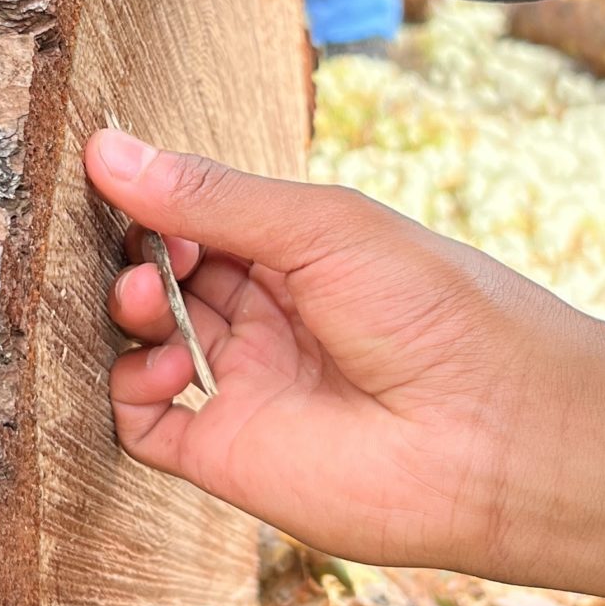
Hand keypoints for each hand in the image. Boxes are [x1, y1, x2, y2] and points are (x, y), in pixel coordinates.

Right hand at [83, 131, 604, 605]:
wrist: (496, 435)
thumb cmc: (436, 313)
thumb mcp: (323, 227)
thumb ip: (215, 196)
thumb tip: (108, 150)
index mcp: (300, 255)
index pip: (200, 216)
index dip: (161, 201)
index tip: (130, 185)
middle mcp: (269, 319)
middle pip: (166, 275)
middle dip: (138, 252)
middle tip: (150, 251)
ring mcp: (248, 386)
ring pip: (144, 342)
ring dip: (127, 313)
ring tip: (149, 301)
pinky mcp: (229, 455)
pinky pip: (143, 424)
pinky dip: (127, 391)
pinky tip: (165, 368)